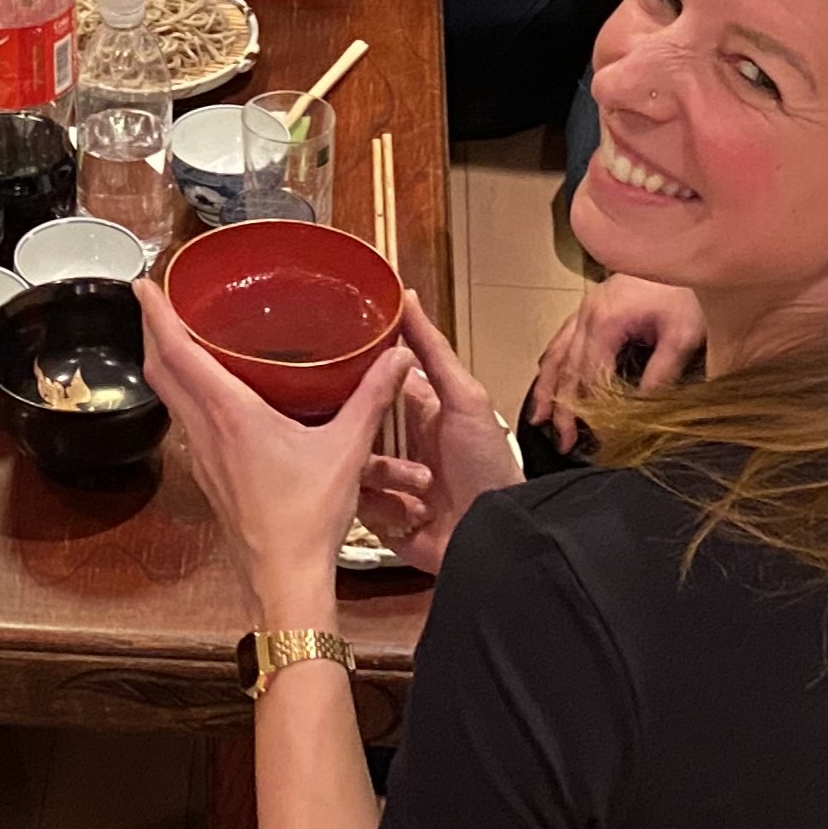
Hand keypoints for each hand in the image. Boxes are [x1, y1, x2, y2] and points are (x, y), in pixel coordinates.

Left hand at [138, 278, 406, 608]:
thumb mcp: (346, 450)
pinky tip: (207, 390)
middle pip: (160, 369)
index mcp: (230, 414)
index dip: (156, 314)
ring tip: (177, 334)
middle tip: (156, 299)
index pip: (177, 352)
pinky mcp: (207, 474)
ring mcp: (201, 455)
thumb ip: (371, 398)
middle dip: (152, 329)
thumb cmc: (308, 518)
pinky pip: (183, 420)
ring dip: (165, 361)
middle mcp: (204, 429)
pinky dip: (182, 391)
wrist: (284, 579)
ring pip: (168, 396)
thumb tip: (397, 358)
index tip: (144, 283)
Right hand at [378, 288, 523, 572]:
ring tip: (418, 488)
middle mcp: (396, 440)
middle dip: (359, 434)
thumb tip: (405, 293)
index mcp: (413, 408)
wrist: (497, 535)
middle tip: (367, 439)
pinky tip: (413, 514)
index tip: (330, 368)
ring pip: (352, 464)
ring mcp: (387, 480)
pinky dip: (386, 509)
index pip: (370, 381)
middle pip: (352, 424)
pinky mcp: (381, 516)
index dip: (351, 376)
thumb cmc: (488, 464)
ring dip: (386, 478)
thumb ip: (431, 347)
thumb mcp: (463, 397)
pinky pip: (360, 504)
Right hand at [526, 273, 706, 449]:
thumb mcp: (682, 335)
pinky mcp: (590, 308)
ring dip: (548, 388)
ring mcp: (584, 310)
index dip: (592, 414)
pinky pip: (562, 339)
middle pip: (567, 371)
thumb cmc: (684, 290)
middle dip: (562, 409)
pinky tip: (548, 378)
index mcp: (605, 322)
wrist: (681, 246)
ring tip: (540, 419)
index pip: (590, 380)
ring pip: (556, 354)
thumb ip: (660, 374)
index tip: (600, 440)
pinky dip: (552, 363)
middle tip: (563, 442)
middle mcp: (587, 316)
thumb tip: (641, 411)